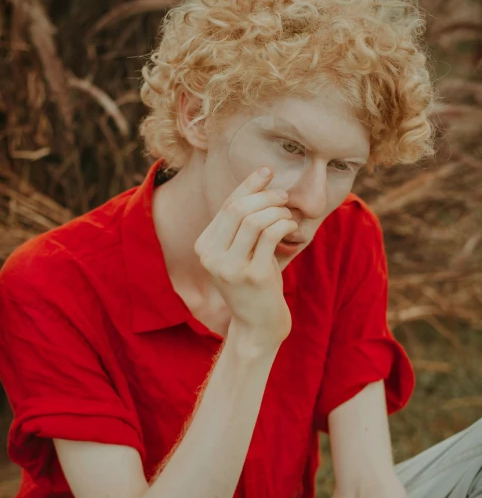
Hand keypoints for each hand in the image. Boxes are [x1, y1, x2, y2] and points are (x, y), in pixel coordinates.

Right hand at [194, 166, 297, 348]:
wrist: (258, 326)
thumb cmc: (254, 284)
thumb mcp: (241, 252)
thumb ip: (243, 223)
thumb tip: (263, 178)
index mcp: (204, 247)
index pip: (227, 205)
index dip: (248, 184)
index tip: (268, 171)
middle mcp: (211, 257)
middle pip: (239, 209)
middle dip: (266, 196)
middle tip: (285, 197)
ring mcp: (231, 268)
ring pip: (255, 220)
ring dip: (278, 212)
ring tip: (288, 218)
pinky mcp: (253, 276)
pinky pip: (271, 236)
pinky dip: (285, 225)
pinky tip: (293, 229)